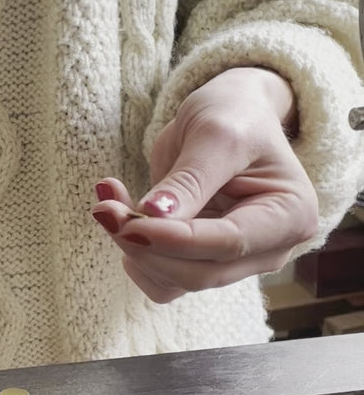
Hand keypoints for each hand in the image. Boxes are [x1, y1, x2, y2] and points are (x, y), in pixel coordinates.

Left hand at [92, 68, 318, 302]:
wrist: (230, 114)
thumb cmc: (235, 115)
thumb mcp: (216, 133)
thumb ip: (190, 178)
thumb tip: (154, 217)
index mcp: (290, 216)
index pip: (229, 243)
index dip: (174, 239)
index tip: (126, 222)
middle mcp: (270, 249)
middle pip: (200, 272)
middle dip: (146, 245)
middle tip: (104, 208)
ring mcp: (236, 260)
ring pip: (176, 281)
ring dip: (133, 250)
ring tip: (108, 201)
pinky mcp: (204, 261)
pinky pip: (162, 278)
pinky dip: (134, 253)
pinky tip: (120, 214)